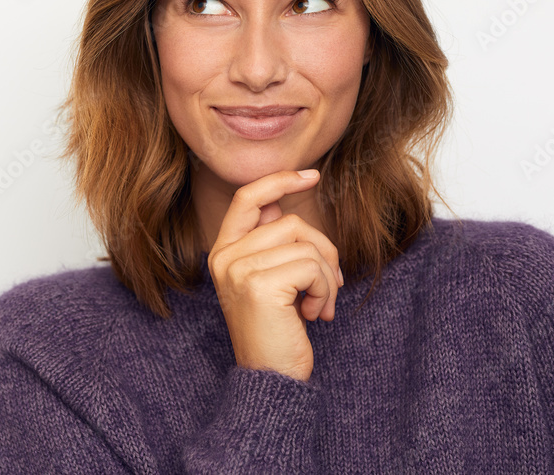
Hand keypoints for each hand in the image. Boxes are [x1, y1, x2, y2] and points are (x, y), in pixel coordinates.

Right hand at [207, 169, 342, 382]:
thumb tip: (280, 202)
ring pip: (305, 243)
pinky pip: (312, 265)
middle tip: (330, 285)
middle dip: (323, 250)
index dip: (280, 181)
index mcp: (223, 252)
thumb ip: (271, 243)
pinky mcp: (259, 284)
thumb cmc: (276, 331)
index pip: (247, 197)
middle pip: (290, 222)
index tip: (312, 175)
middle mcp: (224, 257)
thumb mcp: (270, 280)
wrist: (270, 379)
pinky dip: (326, 290)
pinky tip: (315, 315)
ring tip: (320, 304)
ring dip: (327, 275)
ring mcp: (239, 269)